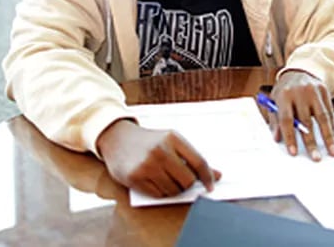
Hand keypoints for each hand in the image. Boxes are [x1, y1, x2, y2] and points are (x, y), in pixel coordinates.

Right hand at [96, 119, 220, 197]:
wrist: (117, 138)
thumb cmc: (149, 141)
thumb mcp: (171, 141)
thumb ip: (192, 158)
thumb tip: (216, 176)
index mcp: (173, 137)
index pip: (199, 162)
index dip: (208, 177)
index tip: (211, 186)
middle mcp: (160, 150)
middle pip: (188, 180)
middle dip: (187, 184)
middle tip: (180, 179)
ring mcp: (147, 165)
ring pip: (173, 190)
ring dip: (173, 189)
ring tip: (164, 178)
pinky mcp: (135, 178)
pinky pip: (158, 195)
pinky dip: (160, 192)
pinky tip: (154, 181)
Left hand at [270, 71, 333, 160]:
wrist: (298, 72)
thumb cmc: (284, 91)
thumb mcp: (275, 101)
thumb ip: (275, 119)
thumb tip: (277, 138)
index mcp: (284, 95)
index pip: (287, 119)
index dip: (290, 137)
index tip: (294, 152)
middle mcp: (300, 93)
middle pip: (306, 121)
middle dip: (311, 142)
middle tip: (315, 158)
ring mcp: (314, 92)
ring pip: (322, 117)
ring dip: (328, 137)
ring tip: (332, 151)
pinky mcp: (325, 92)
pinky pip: (330, 113)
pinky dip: (333, 128)